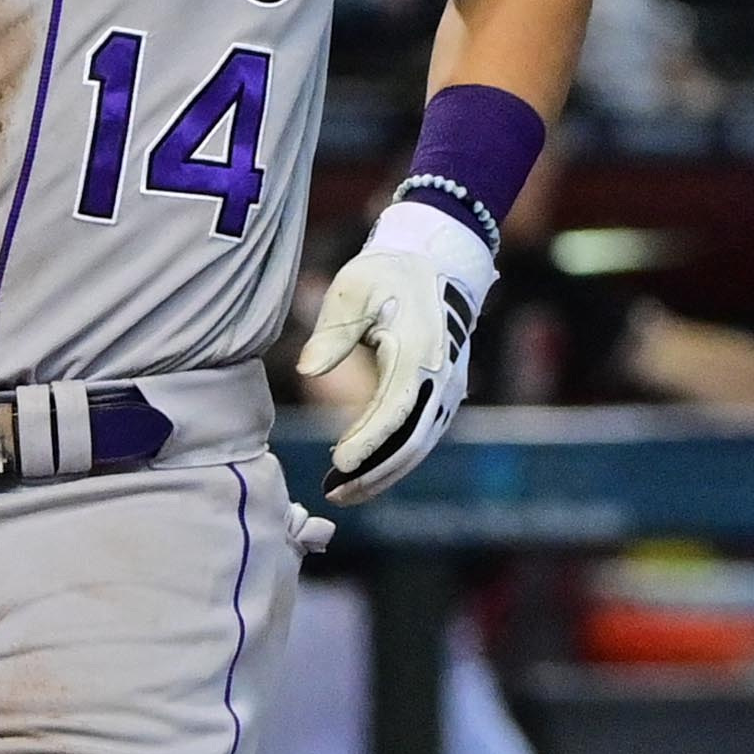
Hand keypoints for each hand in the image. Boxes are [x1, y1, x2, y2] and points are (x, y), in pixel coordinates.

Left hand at [301, 209, 494, 507]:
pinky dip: (394, 458)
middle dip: (375, 472)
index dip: (369, 439)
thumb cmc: (386, 273)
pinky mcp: (442, 394)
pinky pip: (421, 436)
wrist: (436, 261)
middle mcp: (441, 376)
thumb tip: (306, 369)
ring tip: (341, 492)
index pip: (395, 407)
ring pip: (419, 444)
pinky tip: (362, 473)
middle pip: (412, 439)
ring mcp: (447, 388)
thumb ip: (331, 332)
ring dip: (384, 472)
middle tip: (334, 493)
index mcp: (419, 351)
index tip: (340, 462)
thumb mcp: (352, 291)